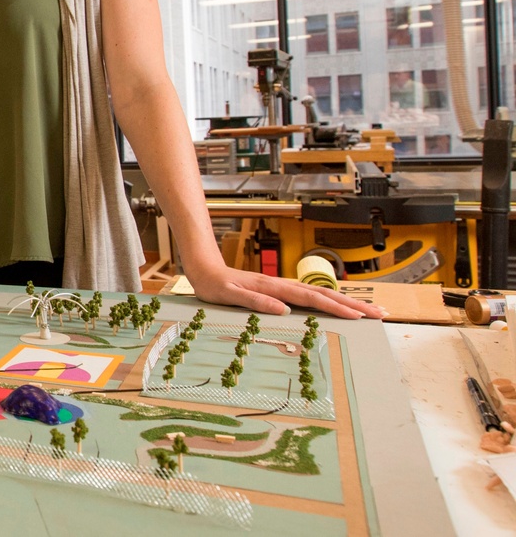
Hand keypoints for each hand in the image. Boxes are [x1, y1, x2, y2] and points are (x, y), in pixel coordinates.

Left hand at [185, 261, 386, 319]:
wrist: (205, 269)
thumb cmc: (215, 285)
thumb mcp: (230, 295)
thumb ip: (255, 301)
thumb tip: (282, 309)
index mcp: (275, 289)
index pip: (313, 299)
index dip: (338, 308)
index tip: (360, 316)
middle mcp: (283, 287)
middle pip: (325, 296)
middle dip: (353, 305)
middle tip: (380, 314)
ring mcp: (283, 288)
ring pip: (321, 295)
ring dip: (346, 303)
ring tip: (368, 311)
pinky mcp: (279, 291)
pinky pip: (310, 297)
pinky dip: (328, 301)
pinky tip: (339, 307)